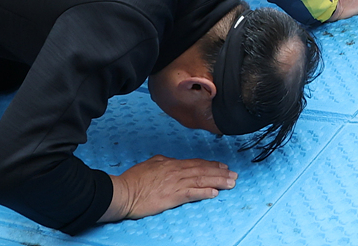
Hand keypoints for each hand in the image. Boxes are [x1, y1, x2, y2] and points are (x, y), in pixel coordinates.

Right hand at [102, 155, 234, 221]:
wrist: (123, 192)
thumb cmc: (134, 180)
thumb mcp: (151, 164)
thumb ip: (164, 162)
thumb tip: (171, 161)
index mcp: (172, 164)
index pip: (196, 163)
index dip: (211, 165)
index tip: (223, 167)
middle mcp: (176, 172)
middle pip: (203, 171)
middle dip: (220, 173)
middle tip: (234, 175)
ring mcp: (175, 184)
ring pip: (201, 180)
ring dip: (218, 182)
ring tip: (230, 183)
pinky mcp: (171, 196)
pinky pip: (192, 193)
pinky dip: (204, 192)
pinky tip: (214, 193)